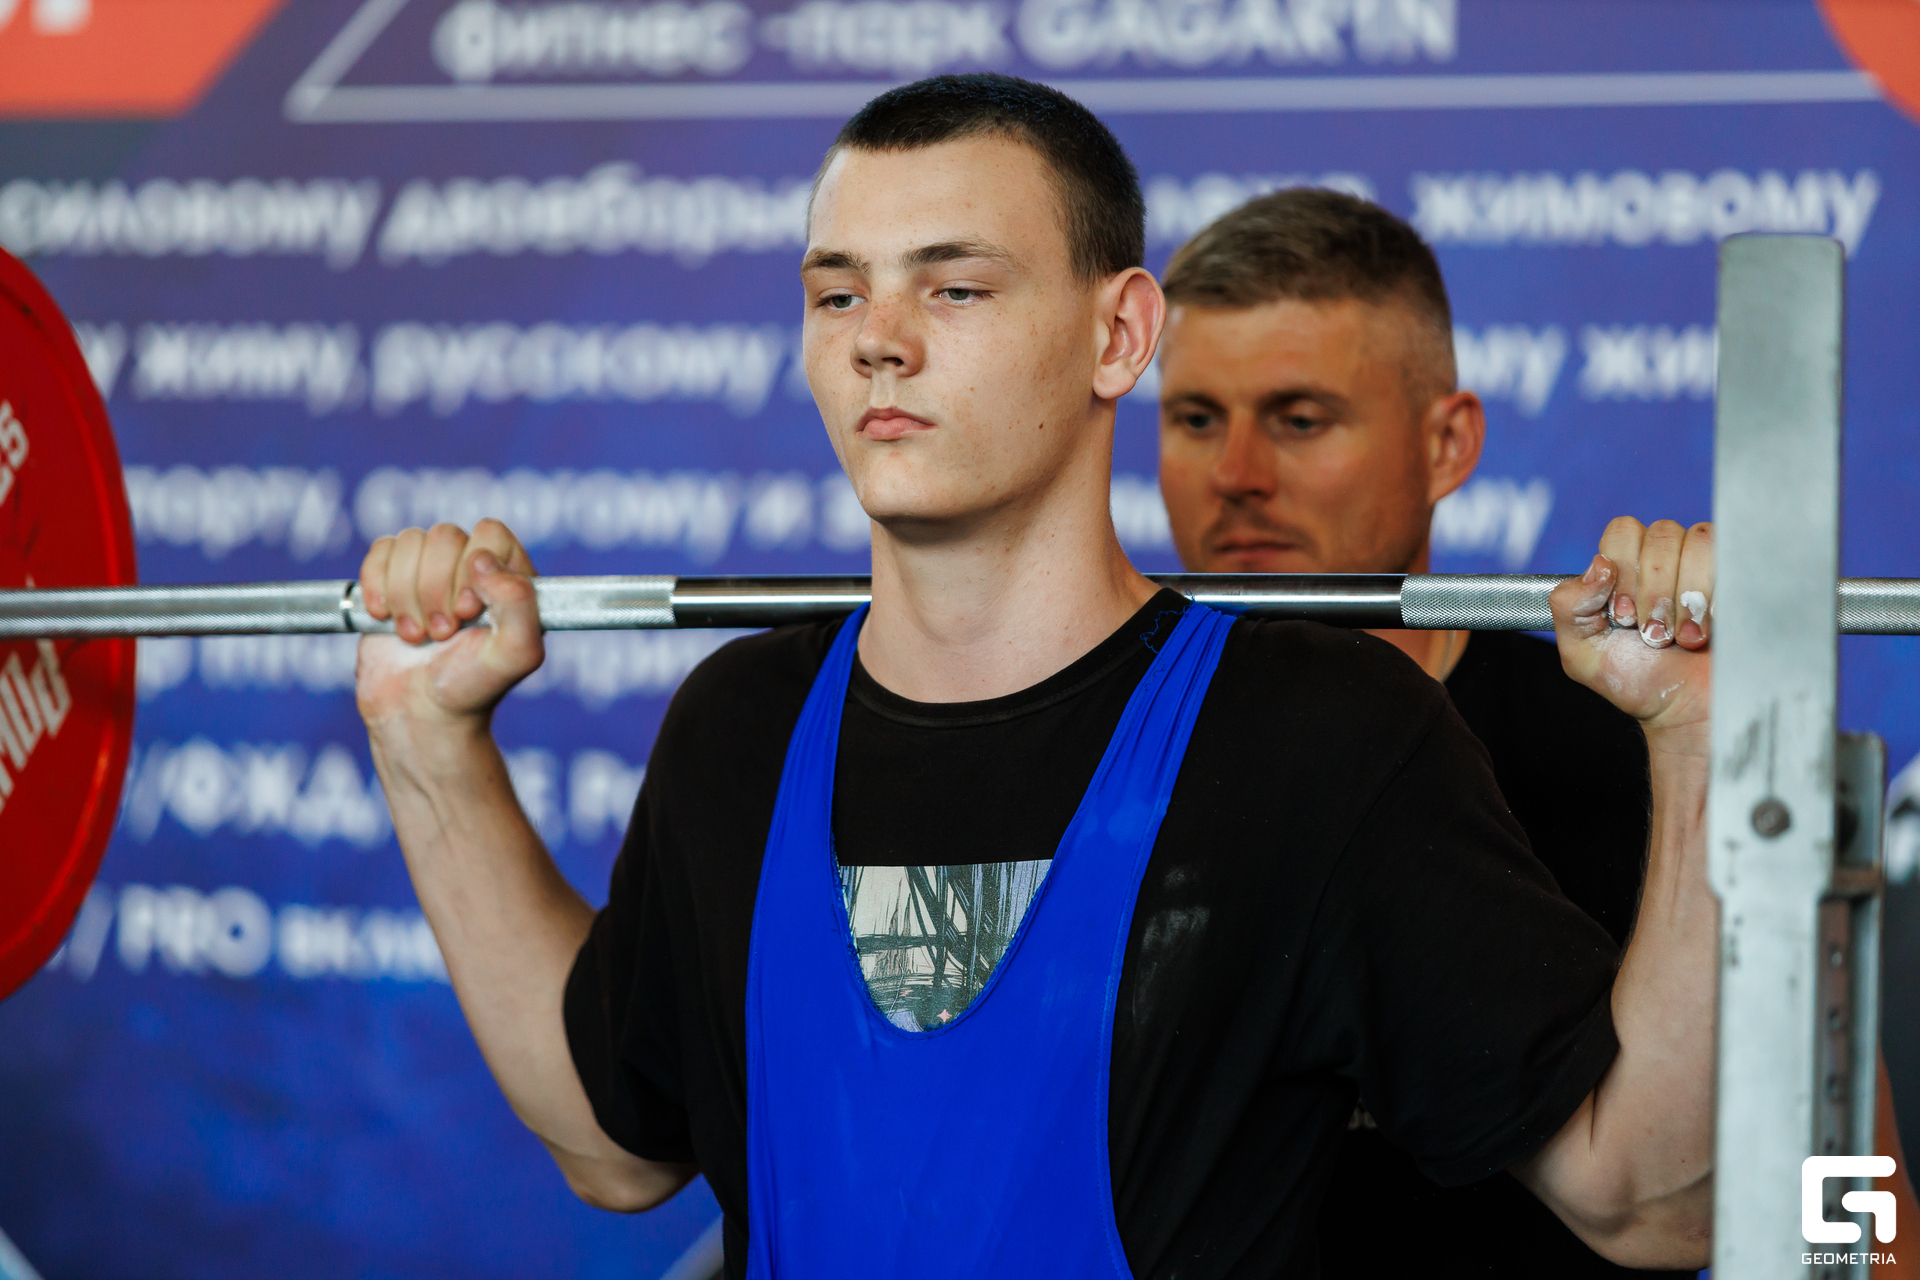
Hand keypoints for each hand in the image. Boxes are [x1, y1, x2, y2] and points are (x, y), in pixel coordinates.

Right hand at [354, 519, 543, 729]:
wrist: (419, 713)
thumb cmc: (472, 686)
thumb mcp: (515, 654)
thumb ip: (519, 603)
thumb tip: (482, 559)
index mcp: (510, 576)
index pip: (489, 534)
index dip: (472, 568)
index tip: (466, 611)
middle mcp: (472, 566)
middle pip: (445, 536)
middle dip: (435, 590)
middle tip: (441, 633)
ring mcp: (431, 570)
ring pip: (410, 542)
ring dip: (406, 595)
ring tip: (416, 635)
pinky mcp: (392, 578)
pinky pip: (380, 550)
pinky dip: (377, 586)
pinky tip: (385, 618)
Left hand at [1551, 518, 1712, 741]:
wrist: (1688, 710)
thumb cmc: (1636, 680)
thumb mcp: (1582, 652)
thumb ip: (1568, 606)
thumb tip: (1599, 564)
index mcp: (1624, 568)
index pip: (1623, 530)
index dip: (1623, 568)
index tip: (1623, 617)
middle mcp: (1665, 558)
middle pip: (1661, 533)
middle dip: (1655, 590)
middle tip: (1654, 634)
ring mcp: (1705, 565)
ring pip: (1697, 541)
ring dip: (1686, 595)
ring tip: (1683, 637)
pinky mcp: (1739, 576)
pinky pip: (1730, 557)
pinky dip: (1715, 596)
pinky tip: (1709, 629)